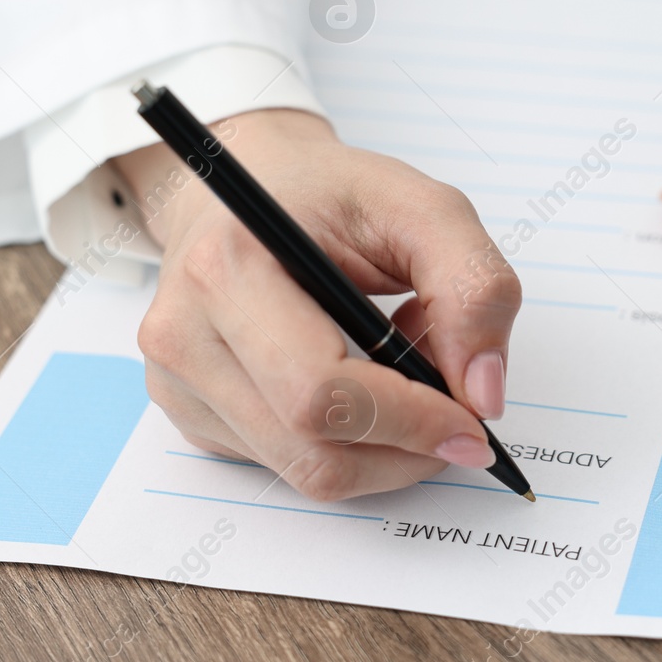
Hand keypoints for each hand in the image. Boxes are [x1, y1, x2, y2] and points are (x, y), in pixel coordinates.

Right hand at [115, 108, 519, 500]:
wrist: (253, 189)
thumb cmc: (331, 194)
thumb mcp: (423, 207)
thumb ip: (473, 286)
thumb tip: (483, 394)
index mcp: (227, 268)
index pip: (320, 393)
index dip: (410, 422)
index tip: (474, 424)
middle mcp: (184, 335)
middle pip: (313, 451)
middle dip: (407, 447)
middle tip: (458, 413)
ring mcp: (178, 385)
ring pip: (306, 472)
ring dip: (384, 447)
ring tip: (407, 373)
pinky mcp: (192, 418)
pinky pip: (289, 466)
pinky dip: (349, 444)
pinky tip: (362, 382)